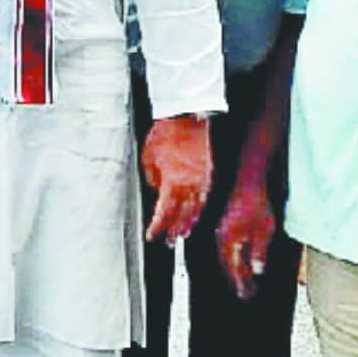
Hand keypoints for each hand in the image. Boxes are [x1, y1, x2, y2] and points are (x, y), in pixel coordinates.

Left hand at [142, 114, 211, 242]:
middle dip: (175, 230)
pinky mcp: (209, 171)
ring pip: (196, 207)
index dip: (158, 228)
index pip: (164, 213)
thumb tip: (156, 191)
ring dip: (190, 222)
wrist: (185, 116)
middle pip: (182, 215)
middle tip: (171, 241)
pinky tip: (200, 211)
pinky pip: (206, 194)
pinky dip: (202, 206)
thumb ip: (153, 179)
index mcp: (171, 182)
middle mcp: (188, 184)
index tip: (153, 235)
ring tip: (184, 232)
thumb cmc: (165, 133)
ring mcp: (201, 178)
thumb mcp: (148, 158)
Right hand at [215, 180, 276, 299]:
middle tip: (246, 293)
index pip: (233, 268)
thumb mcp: (264, 230)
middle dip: (237, 280)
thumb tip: (257, 271)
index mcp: (229, 240)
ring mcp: (221, 230)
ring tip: (245, 280)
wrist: (247, 181)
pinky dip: (234, 258)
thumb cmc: (256, 203)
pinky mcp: (225, 225)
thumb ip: (259, 252)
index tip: (247, 295)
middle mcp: (221, 237)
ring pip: (226, 256)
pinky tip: (242, 260)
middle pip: (227, 264)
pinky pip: (227, 247)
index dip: (241, 283)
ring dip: (235, 269)